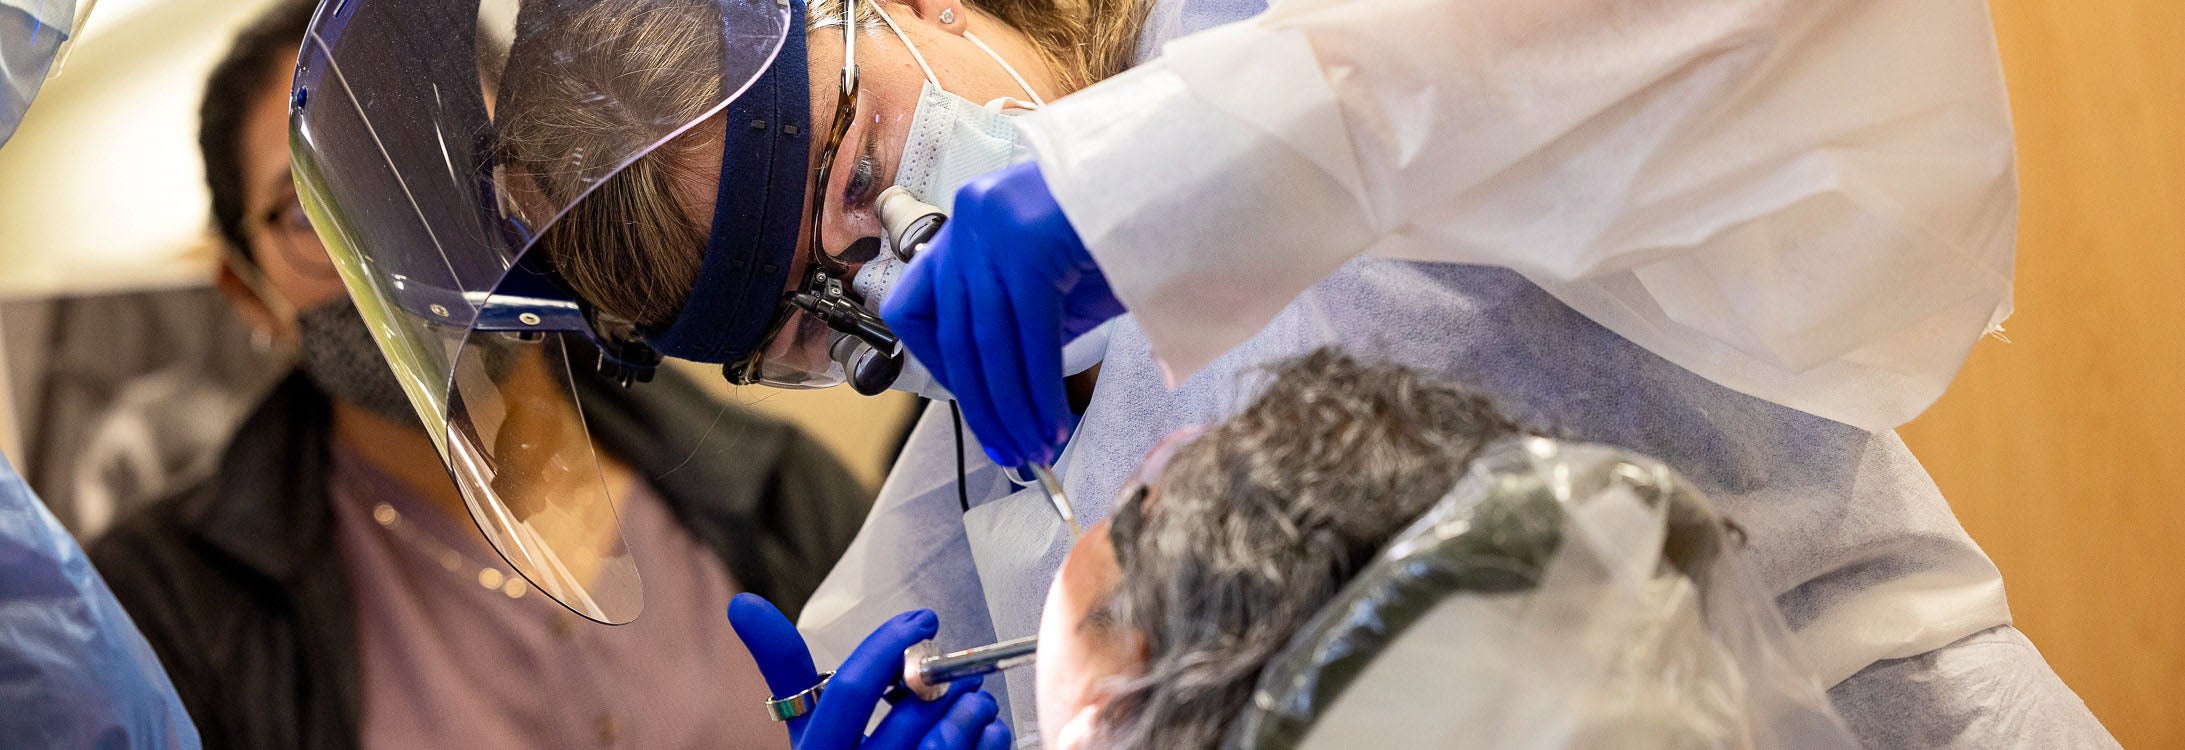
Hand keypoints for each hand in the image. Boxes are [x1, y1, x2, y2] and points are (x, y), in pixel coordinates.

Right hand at [727, 594, 1011, 749]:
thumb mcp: (809, 728)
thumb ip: (785, 667)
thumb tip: (743, 605)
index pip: (849, 690)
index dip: (888, 647)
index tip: (923, 619)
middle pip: (908, 714)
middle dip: (943, 679)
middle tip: (959, 667)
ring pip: (944, 741)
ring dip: (971, 707)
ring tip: (974, 698)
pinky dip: (987, 738)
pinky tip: (984, 730)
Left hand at [881, 161, 1124, 469]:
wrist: (1185, 178)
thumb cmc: (1132, 228)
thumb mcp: (1060, 274)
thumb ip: (1023, 317)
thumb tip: (1006, 388)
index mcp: (971, 217)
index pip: (916, 307)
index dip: (939, 366)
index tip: (974, 404)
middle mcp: (971, 216)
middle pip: (957, 337)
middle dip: (983, 407)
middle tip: (1009, 451)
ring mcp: (997, 227)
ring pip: (989, 345)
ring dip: (1014, 409)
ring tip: (1036, 448)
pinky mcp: (1032, 246)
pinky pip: (1030, 340)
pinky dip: (1040, 391)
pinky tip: (1055, 421)